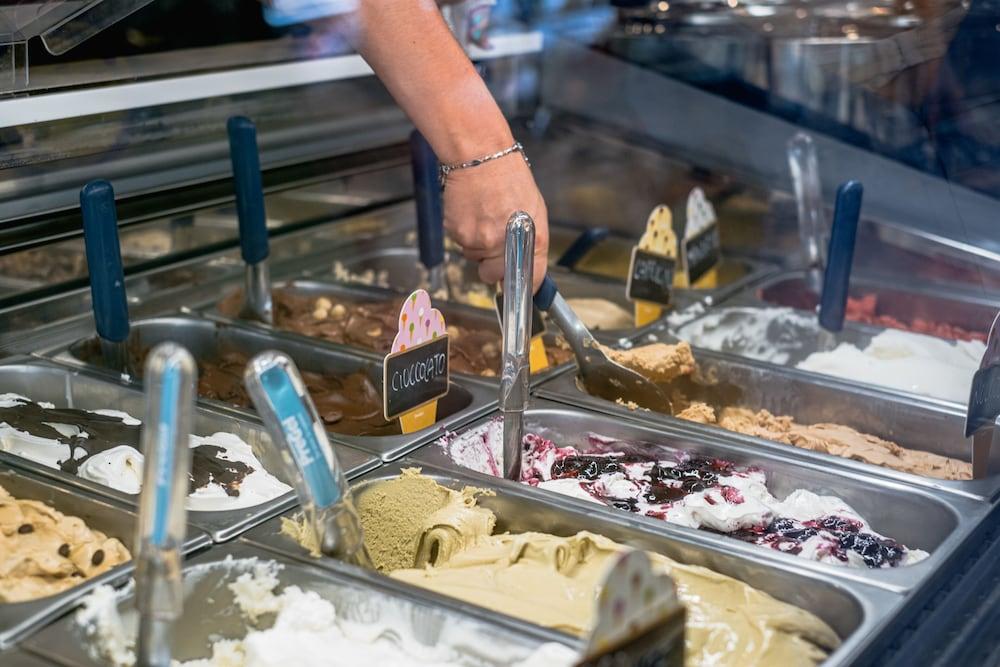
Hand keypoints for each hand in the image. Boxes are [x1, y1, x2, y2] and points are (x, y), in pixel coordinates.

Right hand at [442, 154, 548, 291]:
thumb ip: (531, 241)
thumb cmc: (510, 177)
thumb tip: (525, 263)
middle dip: (492, 266)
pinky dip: (464, 232)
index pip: (530, 278)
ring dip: (477, 245)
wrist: (482, 156)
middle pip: (492, 276)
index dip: (524, 285)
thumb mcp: (535, 210)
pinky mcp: (457, 233)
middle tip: (493, 243)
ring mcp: (478, 241)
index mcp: (530, 239)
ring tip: (483, 217)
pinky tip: (472, 212)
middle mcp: (504, 245)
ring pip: (474, 258)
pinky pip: (460, 243)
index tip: (520, 286)